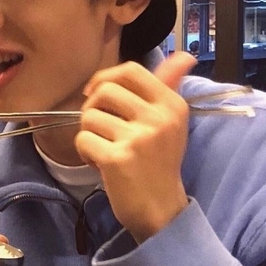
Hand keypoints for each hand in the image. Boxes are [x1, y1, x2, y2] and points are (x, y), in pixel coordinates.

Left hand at [75, 51, 196, 242]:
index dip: (104, 77)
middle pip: (104, 90)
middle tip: (101, 128)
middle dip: (93, 108)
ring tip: (105, 148)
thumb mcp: (169, 122)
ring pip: (89, 116)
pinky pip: (82, 140)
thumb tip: (184, 56)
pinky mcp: (118, 158)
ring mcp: (139, 138)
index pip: (130, 70)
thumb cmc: (158, 162)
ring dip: (89, 133)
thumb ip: (168, 86)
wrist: (160, 209)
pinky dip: (84, 152)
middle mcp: (159, 118)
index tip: (96, 94)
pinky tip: (100, 164)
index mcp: (171, 104)